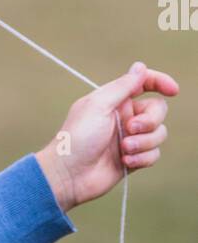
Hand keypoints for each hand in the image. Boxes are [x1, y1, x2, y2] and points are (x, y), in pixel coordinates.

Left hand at [35, 62, 178, 212]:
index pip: (144, 84)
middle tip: (130, 129)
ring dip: (144, 142)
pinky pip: (154, 154)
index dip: (160, 82)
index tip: (173, 90)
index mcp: (115, 100)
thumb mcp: (98, 106)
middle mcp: (125, 117)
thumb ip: (122, 87)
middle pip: (158, 110)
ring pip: (159, 134)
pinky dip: (142, 158)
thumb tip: (140, 67)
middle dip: (149, 121)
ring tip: (123, 150)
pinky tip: (124, 162)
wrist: (68, 175)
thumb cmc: (77, 138)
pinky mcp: (133, 158)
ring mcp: (130, 138)